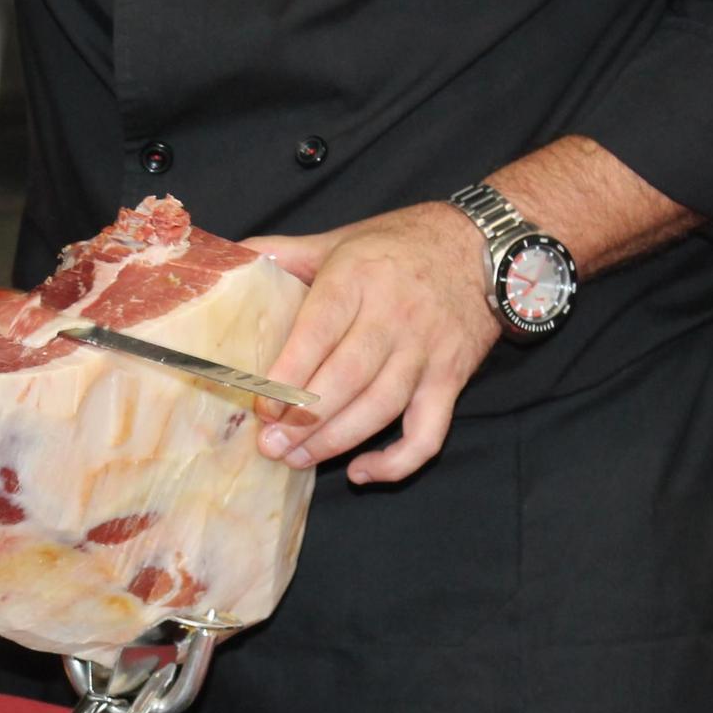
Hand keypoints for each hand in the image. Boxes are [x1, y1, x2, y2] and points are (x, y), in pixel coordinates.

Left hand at [245, 202, 498, 483]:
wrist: (483, 249)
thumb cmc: (399, 247)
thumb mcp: (339, 240)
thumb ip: (284, 253)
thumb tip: (229, 259)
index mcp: (358, 279)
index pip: (320, 332)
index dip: (290, 374)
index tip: (262, 404)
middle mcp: (394, 317)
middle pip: (348, 378)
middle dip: (305, 420)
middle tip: (270, 447)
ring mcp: (426, 353)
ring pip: (380, 409)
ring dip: (337, 441)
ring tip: (297, 460)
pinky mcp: (450, 381)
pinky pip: (428, 433)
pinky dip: (397, 462)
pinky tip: (361, 472)